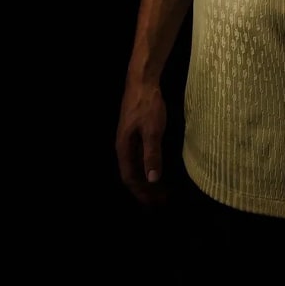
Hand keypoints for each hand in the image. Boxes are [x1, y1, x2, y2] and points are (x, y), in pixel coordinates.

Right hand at [115, 82, 167, 206]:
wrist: (142, 81)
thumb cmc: (147, 105)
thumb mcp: (152, 130)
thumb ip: (152, 154)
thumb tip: (152, 179)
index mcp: (124, 148)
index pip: (130, 178)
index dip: (141, 193)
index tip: (154, 204)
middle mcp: (123, 147)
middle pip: (132, 174)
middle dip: (145, 190)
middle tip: (160, 202)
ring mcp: (129, 139)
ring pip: (136, 166)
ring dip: (147, 179)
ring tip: (161, 190)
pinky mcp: (135, 133)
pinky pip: (139, 156)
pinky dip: (148, 166)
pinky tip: (157, 169)